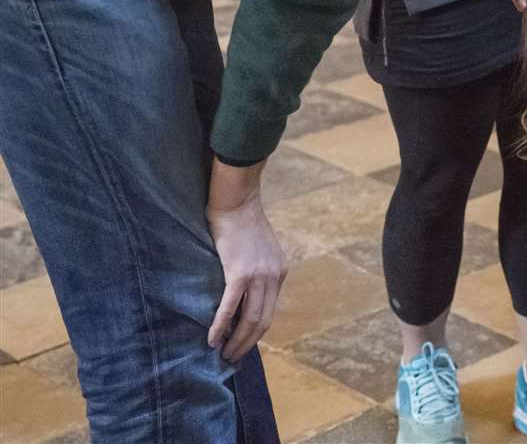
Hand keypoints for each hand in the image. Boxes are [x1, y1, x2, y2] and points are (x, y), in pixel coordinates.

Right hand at [206, 160, 286, 361]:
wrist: (235, 202)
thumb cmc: (240, 224)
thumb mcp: (257, 251)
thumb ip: (255, 272)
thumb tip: (241, 294)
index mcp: (279, 271)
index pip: (270, 310)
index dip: (256, 332)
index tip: (244, 346)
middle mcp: (273, 276)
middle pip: (263, 320)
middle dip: (247, 343)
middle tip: (232, 359)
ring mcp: (258, 275)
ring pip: (249, 318)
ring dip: (236, 340)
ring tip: (223, 355)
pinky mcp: (239, 272)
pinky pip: (230, 306)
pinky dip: (221, 325)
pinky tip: (212, 340)